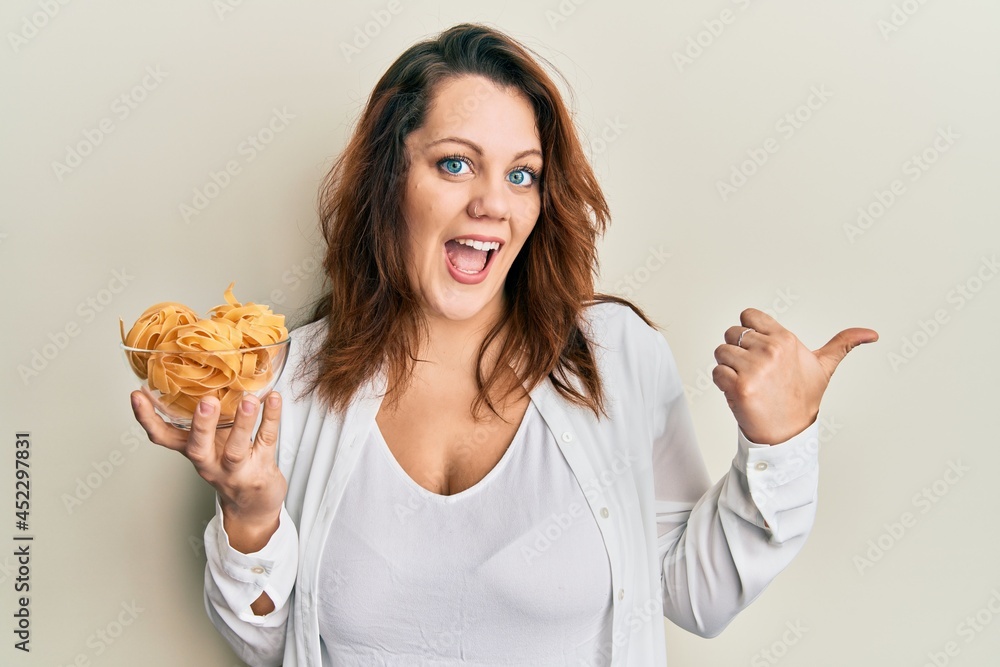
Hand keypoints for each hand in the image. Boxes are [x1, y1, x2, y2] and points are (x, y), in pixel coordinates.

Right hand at [129, 390, 286, 550]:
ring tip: (248, 400)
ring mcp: (236, 469)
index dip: (147, 418)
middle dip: (201, 425)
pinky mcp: (261, 469)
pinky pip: (266, 441)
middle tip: (206, 401)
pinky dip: (271, 418)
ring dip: (242, 423)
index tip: (137, 394)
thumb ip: (205, 418)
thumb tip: (200, 371)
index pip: (163, 437)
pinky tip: (274, 399)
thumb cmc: (231, 465)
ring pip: (236, 448)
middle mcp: (210, 463)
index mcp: (193, 451)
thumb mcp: (211, 444)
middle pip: (199, 447)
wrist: (253, 505)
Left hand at [712, 308, 878, 444]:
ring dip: (728, 367)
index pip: (748, 316)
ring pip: (721, 352)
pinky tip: (738, 392)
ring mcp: (754, 368)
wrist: (788, 433)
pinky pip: (715, 372)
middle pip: (731, 333)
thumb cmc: (802, 398)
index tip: (758, 350)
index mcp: (785, 340)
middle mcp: (770, 350)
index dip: (748, 332)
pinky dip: (721, 382)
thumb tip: (872, 333)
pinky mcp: (738, 386)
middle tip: (754, 371)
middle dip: (737, 351)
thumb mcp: (824, 368)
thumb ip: (843, 344)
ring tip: (748, 382)